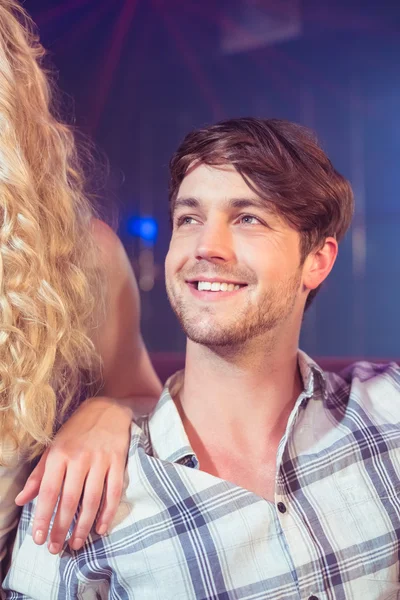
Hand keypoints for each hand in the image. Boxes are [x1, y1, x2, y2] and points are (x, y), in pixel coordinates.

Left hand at [15, 396, 131, 552]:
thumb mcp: (53, 447)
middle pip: (69, 500)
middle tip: (55, 548)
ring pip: (92, 499)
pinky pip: (113, 491)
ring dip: (83, 525)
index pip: (49, 491)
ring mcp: (101, 460)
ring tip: (75, 543)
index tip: (38, 539)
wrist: (108, 408)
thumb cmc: (76, 429)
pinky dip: (108, 512)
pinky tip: (101, 528)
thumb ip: (38, 475)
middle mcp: (79, 458)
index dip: (43, 517)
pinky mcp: (118, 461)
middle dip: (61, 528)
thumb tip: (21, 500)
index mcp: (59, 454)